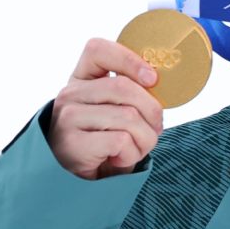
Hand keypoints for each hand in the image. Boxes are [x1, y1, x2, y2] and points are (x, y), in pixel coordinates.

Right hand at [49, 38, 163, 179]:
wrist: (72, 179)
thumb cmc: (101, 140)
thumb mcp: (113, 110)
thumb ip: (129, 93)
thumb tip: (161, 84)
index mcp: (81, 78)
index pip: (98, 50)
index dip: (129, 60)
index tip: (153, 79)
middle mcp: (70, 94)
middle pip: (124, 87)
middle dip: (152, 110)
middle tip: (156, 127)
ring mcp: (69, 118)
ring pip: (128, 116)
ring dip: (145, 138)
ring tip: (137, 148)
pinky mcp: (73, 144)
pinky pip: (121, 141)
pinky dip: (132, 153)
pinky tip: (121, 159)